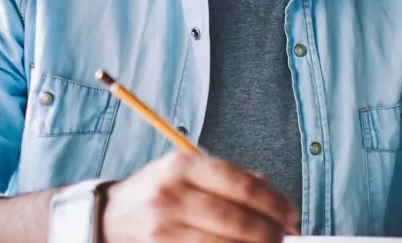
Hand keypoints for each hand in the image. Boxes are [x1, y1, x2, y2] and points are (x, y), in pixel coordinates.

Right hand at [102, 151, 298, 242]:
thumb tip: (278, 203)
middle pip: (237, 219)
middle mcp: (171, 195)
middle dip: (270, 232)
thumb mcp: (189, 173)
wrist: (110, 217)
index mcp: (183, 166)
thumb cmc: (161, 192)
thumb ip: (233, 180)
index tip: (292, 215)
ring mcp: (163, 228)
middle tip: (284, 237)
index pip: (242, 184)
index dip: (274, 203)